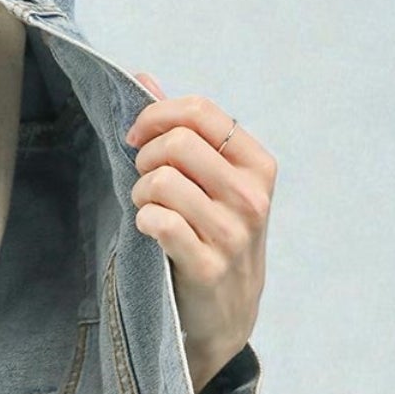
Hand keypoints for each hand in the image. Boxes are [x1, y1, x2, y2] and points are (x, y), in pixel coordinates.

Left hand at [124, 75, 275, 392]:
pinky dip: (143, 221)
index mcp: (257, 164)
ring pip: (162, 181)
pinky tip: (150, 231)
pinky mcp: (208, 266)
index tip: (137, 137)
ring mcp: (233, 233)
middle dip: (145, 157)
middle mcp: (252, 196)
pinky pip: (158, 222)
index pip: (200, 111)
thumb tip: (142, 79)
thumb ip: (179, 130)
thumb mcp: (211, 181)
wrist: (225, 314)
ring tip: (148, 208)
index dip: (155, 116)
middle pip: (178, 142)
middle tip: (143, 179)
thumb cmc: (212, 236)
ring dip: (140, 193)